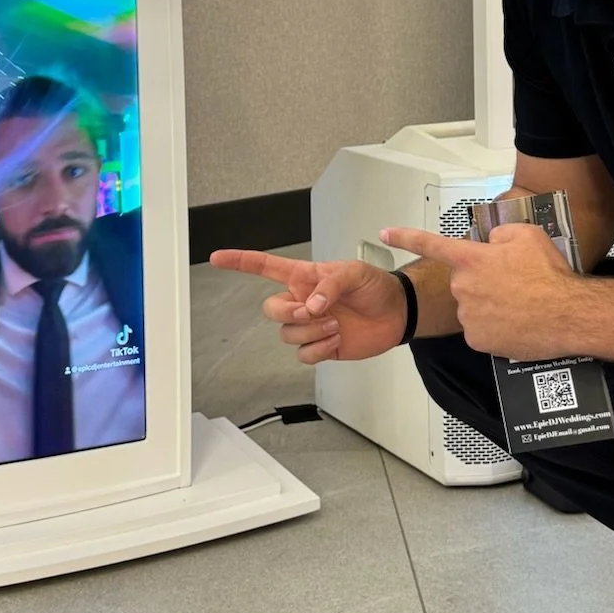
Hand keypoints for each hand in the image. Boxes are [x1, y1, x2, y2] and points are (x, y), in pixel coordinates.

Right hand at [209, 249, 407, 363]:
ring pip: (287, 334)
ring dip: (311, 331)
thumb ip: (329, 284)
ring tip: (335, 324)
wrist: (395, 313)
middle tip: (312, 312)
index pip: (265, 267)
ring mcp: (310, 325)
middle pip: (271, 310)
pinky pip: (303, 354)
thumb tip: (311, 304)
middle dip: (287, 313)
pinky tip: (335, 340)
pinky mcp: (321, 346)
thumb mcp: (354, 272)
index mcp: (304, 277)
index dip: (240, 261)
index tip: (218, 257)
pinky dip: (318, 349)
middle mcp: (302, 301)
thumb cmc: (375, 286)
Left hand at [382, 222, 578, 358]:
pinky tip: (515, 323)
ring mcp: (468, 315)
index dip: (405, 237)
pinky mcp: (477, 340)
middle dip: (481, 280)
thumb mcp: (527, 236)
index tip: (384, 233)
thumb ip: (498, 234)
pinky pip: (480, 330)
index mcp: (470, 258)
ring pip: (472, 307)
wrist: (568, 314)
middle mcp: (462, 286)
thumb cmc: (549, 274)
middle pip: (463, 280)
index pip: (430, 243)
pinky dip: (494, 327)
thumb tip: (490, 243)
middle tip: (512, 284)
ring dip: (489, 305)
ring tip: (519, 304)